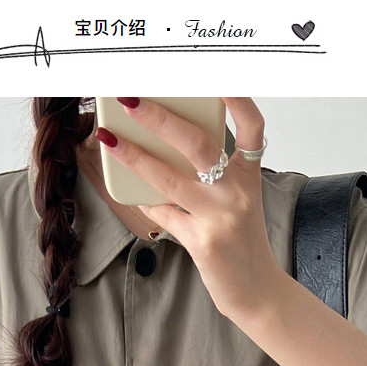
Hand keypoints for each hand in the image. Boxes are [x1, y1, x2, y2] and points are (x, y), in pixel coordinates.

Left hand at [95, 97, 282, 320]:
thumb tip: (164, 150)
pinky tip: (133, 193)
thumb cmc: (242, 243)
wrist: (256, 290)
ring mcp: (220, 217)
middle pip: (197, 144)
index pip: (252, 126)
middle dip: (159, 117)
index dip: (237, 98)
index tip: (218, 75)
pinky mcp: (203, 242)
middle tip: (131, 99)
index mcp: (248, 175)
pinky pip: (164, 215)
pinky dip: (146, 203)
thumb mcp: (238, 202)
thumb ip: (213, 177)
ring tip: (109, 139)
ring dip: (134, 156)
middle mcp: (237, 191)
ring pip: (169, 178)